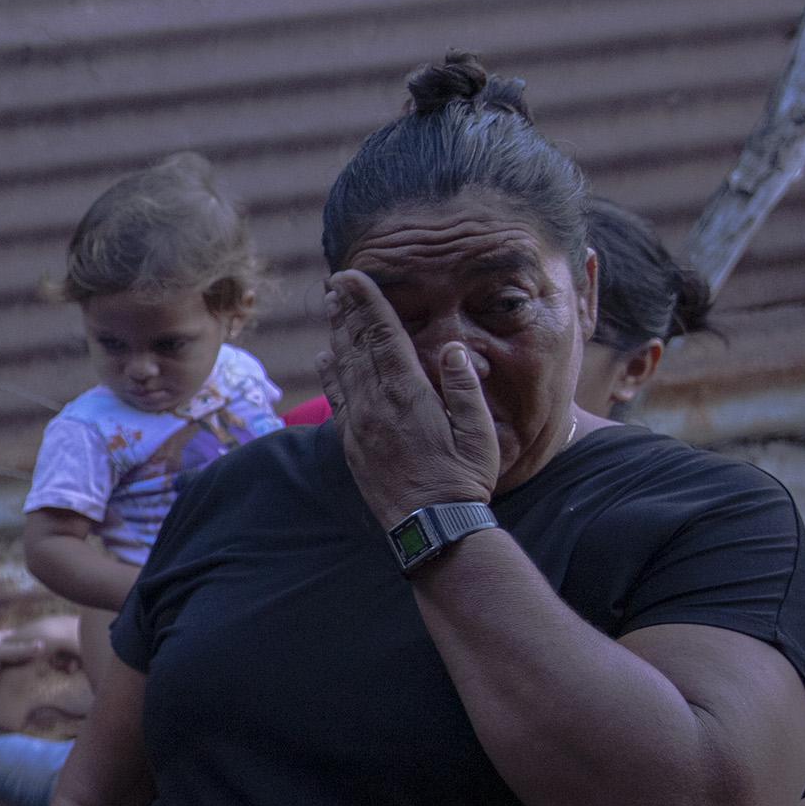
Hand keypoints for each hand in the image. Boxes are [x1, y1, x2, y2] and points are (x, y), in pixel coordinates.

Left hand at [319, 270, 497, 527]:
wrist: (431, 528)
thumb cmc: (464, 479)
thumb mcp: (479, 432)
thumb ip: (465, 388)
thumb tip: (453, 349)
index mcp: (409, 396)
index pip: (384, 337)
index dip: (368, 304)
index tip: (354, 277)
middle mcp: (377, 406)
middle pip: (357, 346)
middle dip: (348, 311)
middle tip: (337, 282)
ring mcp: (359, 425)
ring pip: (343, 368)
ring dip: (337, 335)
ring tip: (331, 307)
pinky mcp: (351, 444)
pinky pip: (335, 399)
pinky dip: (329, 373)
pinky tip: (325, 357)